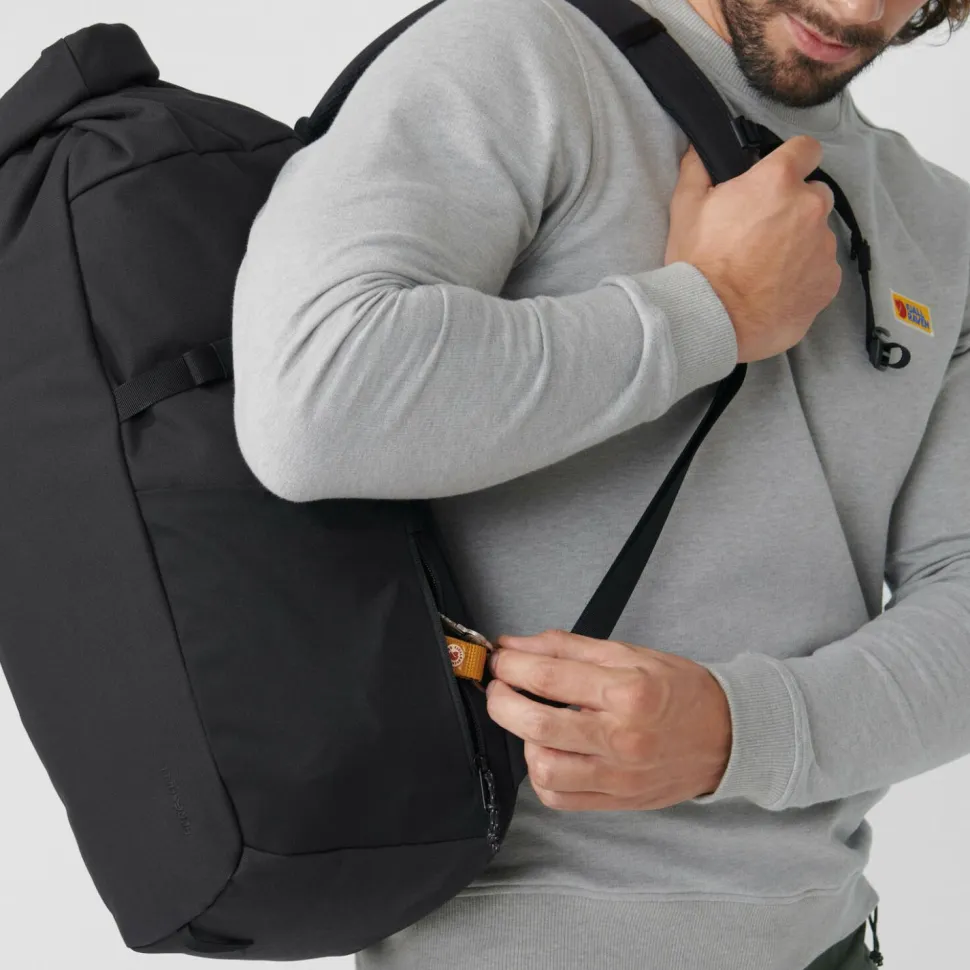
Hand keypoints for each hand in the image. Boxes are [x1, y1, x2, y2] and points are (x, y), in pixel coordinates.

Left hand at [485, 629, 731, 809]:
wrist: (726, 735)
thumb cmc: (678, 689)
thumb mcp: (629, 653)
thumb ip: (567, 648)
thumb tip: (515, 645)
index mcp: (627, 692)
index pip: (548, 678)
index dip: (510, 666)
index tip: (498, 659)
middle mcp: (622, 738)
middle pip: (536, 725)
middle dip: (501, 700)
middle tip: (500, 686)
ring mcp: (619, 776)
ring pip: (542, 768)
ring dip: (522, 740)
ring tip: (530, 720)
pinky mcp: (616, 801)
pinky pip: (558, 798)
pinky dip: (542, 775)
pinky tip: (549, 751)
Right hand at [665, 136, 841, 365]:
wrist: (713, 320)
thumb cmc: (698, 263)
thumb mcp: (685, 210)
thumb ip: (698, 171)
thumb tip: (701, 151)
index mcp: (777, 181)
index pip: (807, 149)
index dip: (795, 160)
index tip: (783, 176)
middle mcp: (809, 208)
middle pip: (816, 195)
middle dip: (796, 207)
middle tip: (764, 232)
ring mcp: (823, 246)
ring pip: (819, 235)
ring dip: (800, 244)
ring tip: (767, 269)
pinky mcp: (827, 281)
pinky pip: (822, 270)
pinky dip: (805, 276)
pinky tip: (777, 289)